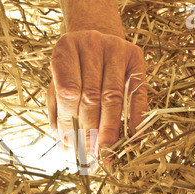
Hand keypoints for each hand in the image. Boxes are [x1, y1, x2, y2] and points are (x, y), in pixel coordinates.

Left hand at [47, 30, 146, 153]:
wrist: (93, 39)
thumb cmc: (72, 70)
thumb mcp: (57, 85)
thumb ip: (58, 114)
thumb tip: (65, 148)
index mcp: (65, 50)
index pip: (67, 92)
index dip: (69, 121)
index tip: (71, 144)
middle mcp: (90, 43)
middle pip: (91, 95)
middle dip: (90, 129)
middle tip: (90, 152)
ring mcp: (115, 47)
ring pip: (113, 96)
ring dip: (110, 127)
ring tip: (106, 149)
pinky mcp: (135, 56)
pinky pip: (137, 90)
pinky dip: (136, 115)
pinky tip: (133, 135)